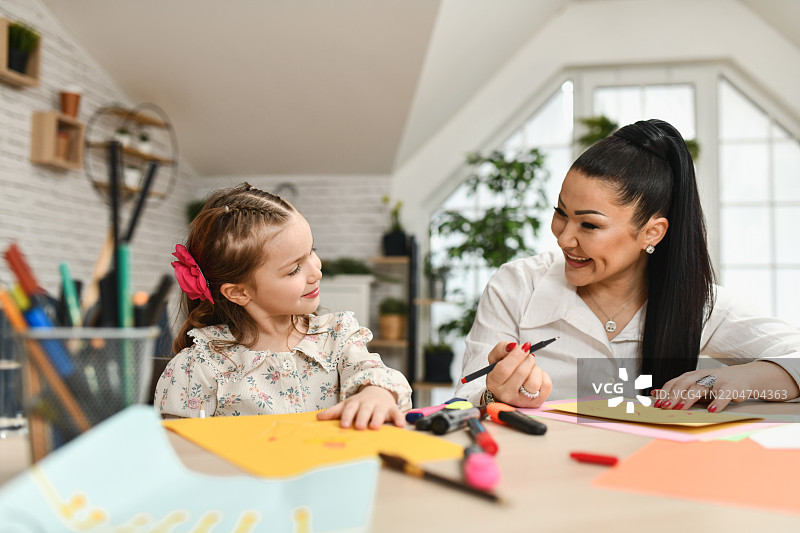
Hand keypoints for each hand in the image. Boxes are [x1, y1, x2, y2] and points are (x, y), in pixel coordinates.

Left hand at [316, 385, 404, 428]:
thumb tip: (318, 417)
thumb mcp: (347, 405)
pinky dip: (399, 419)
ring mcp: (381, 405)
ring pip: (379, 411)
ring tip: (375, 427)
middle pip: (364, 410)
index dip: (347, 417)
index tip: (344, 425)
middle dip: (362, 418)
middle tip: (359, 427)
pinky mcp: (392, 409)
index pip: (350, 409)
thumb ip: (334, 412)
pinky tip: (400, 425)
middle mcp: (368, 403)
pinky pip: (396, 413)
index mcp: (355, 403)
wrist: (378, 391)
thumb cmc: (360, 403)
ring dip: (378, 418)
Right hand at [485, 341, 551, 407]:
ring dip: (536, 369)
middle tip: (528, 356)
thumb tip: (513, 346)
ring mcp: (521, 401)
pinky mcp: (536, 403)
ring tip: (531, 368)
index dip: (516, 355)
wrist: (508, 390)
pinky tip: (536, 376)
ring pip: (534, 382)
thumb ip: (501, 348)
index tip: (524, 347)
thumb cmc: (503, 372)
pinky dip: (544, 376)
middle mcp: (506, 394)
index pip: (504, 369)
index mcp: (493, 382)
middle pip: (521, 373)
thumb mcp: (497, 358)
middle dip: (528, 360)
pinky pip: (546, 385)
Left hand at [653, 361, 798, 412]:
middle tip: (665, 407)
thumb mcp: (695, 385)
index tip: (656, 404)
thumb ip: (676, 390)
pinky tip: (711, 411)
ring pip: (700, 388)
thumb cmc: (716, 384)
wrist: (744, 377)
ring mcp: (717, 380)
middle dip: (673, 396)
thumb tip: (653, 394)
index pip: (674, 383)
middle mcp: (702, 375)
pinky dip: (717, 402)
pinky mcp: (732, 387)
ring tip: (680, 408)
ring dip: (689, 398)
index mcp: (691, 376)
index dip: (665, 393)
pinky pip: (723, 395)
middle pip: (684, 384)